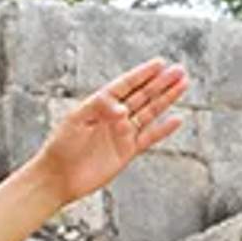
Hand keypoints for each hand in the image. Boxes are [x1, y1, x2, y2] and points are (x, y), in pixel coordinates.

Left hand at [32, 59, 189, 203]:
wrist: (58, 177)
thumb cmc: (61, 147)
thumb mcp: (76, 120)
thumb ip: (100, 109)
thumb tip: (123, 109)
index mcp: (100, 104)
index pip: (126, 85)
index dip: (143, 74)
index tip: (160, 63)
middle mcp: (114, 116)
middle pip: (142, 95)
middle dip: (161, 83)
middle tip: (179, 70)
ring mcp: (122, 133)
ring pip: (150, 112)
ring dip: (166, 99)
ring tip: (183, 85)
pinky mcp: (127, 152)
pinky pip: (149, 138)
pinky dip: (163, 130)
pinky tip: (177, 119)